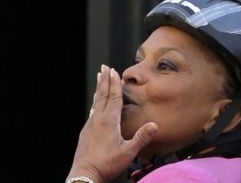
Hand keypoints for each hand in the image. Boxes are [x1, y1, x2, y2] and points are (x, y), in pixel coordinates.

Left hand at [67, 65, 157, 182]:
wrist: (85, 175)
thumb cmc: (107, 164)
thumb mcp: (128, 152)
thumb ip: (141, 137)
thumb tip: (155, 125)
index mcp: (109, 122)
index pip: (113, 98)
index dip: (114, 84)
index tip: (114, 71)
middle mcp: (97, 120)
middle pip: (102, 96)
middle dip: (104, 81)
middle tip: (104, 67)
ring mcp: (90, 126)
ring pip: (95, 102)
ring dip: (99, 89)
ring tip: (99, 79)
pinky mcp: (86, 133)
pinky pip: (92, 111)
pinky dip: (95, 102)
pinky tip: (96, 104)